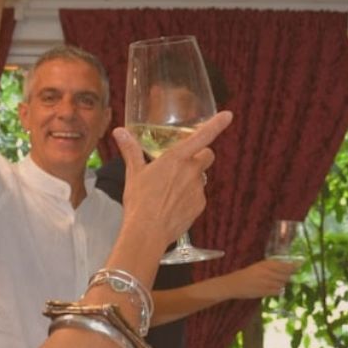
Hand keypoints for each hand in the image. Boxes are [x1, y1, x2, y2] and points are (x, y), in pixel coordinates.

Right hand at [117, 110, 231, 247]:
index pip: (203, 136)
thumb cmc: (139, 201)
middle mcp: (191, 171)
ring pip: (200, 178)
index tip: (227, 116)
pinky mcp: (200, 205)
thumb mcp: (133, 173)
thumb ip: (130, 150)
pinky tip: (172, 206)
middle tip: (182, 165)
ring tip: (169, 192)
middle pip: (207, 156)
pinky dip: (188, 199)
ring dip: (190, 180)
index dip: (217, 124)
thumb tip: (119, 132)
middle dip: (199, 157)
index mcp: (176, 158)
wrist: (148, 231)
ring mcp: (198, 189)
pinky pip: (197, 197)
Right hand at [222, 258, 297, 298]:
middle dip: (288, 275)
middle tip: (285, 275)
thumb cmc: (246, 274)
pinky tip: (274, 288)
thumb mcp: (258, 266)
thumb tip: (288, 267)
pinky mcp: (265, 292)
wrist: (233, 284)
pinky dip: (279, 290)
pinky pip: (278, 291)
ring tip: (274, 282)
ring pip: (282, 283)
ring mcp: (267, 283)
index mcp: (266, 264)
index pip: (286, 265)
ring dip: (282, 283)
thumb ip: (272, 266)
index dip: (295, 265)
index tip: (301, 263)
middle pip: (286, 275)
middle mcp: (268, 273)